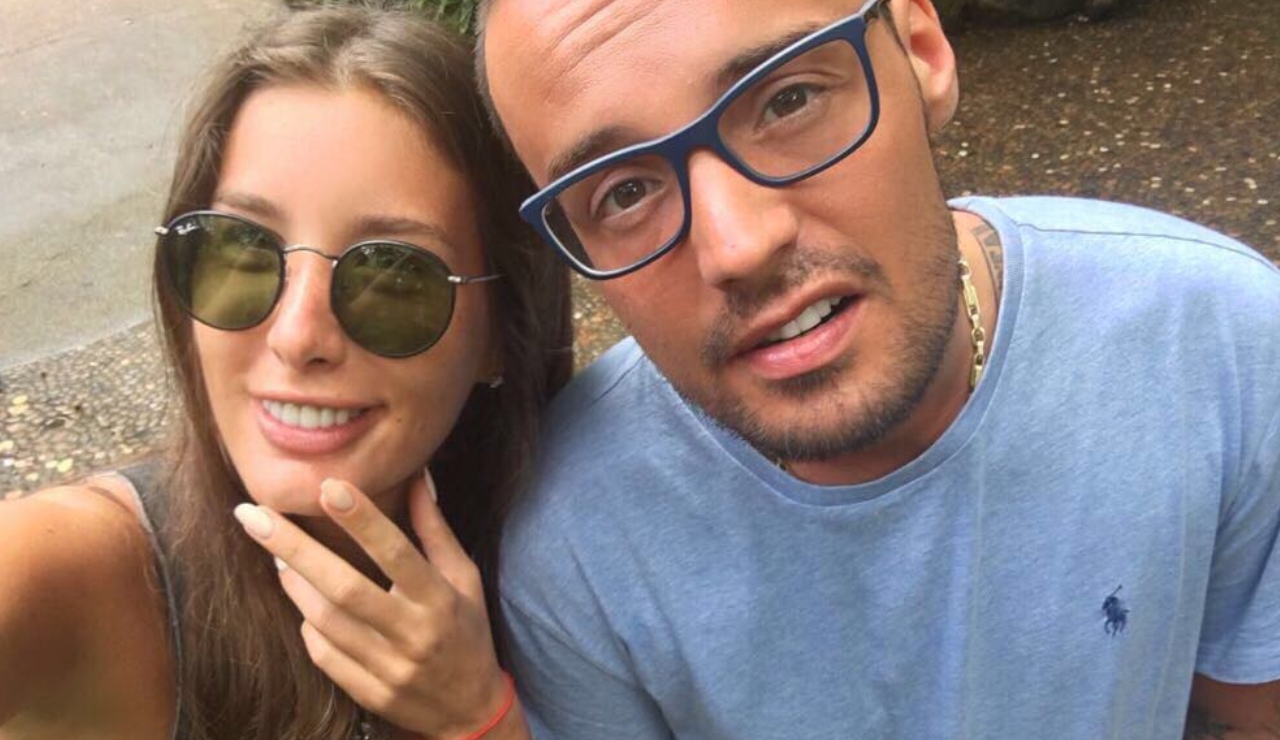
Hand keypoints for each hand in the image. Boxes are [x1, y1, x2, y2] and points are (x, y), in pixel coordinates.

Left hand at [233, 471, 510, 737]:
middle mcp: (412, 634)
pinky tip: (304, 602)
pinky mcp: (368, 693)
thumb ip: (434, 530)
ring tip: (274, 552)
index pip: (396, 553)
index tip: (328, 486)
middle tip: (252, 515)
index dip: (362, 520)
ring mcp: (387, 669)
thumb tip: (417, 476)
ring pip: (325, 621)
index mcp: (439, 599)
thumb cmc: (466, 631)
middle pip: (344, 588)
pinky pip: (323, 654)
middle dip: (295, 548)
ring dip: (293, 583)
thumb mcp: (463, 577)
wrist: (469, 709)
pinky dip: (308, 624)